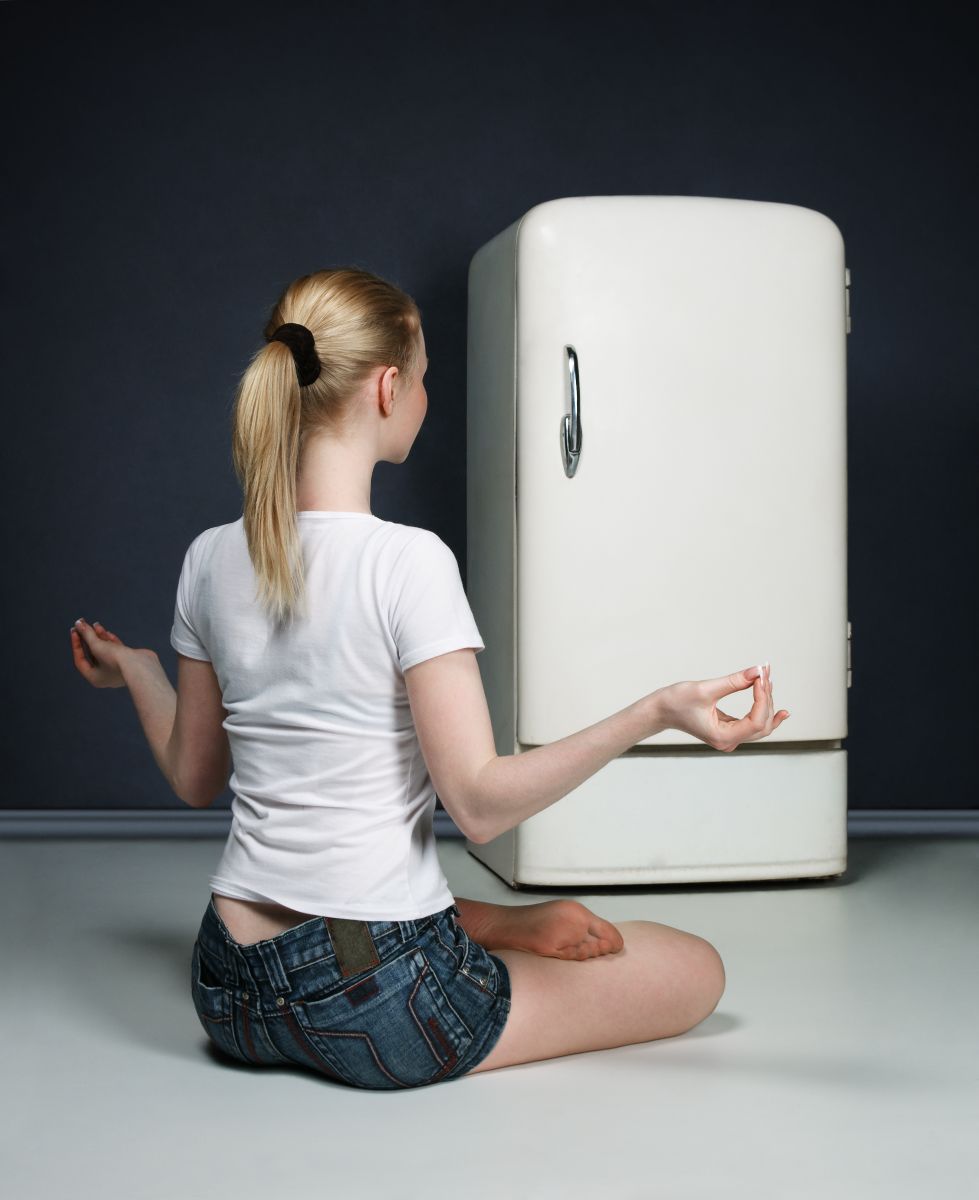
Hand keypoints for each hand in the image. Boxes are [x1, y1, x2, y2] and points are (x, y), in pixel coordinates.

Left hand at [70, 618, 142, 688]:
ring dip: (100, 638)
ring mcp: (117, 669)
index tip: (75, 631)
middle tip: (83, 625)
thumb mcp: (97, 646)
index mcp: (94, 677)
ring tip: (96, 625)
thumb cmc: (116, 660)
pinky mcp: (127, 662)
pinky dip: (111, 641)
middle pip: (92, 654)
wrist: (141, 665)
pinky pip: (116, 651)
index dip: (76, 644)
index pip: (80, 659)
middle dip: (88, 639)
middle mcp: (105, 675)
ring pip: (104, 651)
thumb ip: (87, 634)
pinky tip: (108, 632)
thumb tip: (79, 623)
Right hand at [655, 663, 789, 752]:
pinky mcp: (729, 730)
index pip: (756, 721)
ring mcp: (730, 738)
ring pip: (761, 723)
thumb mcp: (705, 689)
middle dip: (767, 697)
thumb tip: (758, 671)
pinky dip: (760, 704)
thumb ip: (734, 681)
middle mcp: (729, 741)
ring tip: (766, 676)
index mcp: (723, 737)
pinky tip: (767, 691)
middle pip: (763, 724)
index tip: (760, 676)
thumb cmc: (676, 702)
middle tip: (764, 672)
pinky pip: (753, 721)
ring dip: (766, 700)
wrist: (660, 711)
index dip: (763, 698)